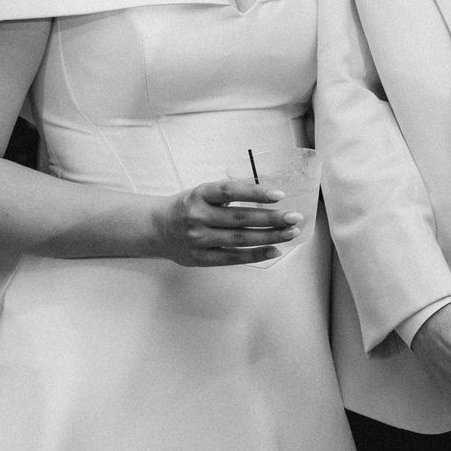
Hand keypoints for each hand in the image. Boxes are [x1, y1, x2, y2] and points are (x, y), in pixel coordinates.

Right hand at [152, 179, 300, 266]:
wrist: (156, 228)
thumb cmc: (187, 207)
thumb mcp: (203, 193)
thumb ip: (228, 194)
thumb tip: (268, 195)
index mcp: (200, 194)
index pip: (230, 191)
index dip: (256, 192)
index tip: (279, 195)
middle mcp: (198, 216)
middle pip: (240, 218)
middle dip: (272, 218)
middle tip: (295, 217)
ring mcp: (198, 239)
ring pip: (240, 239)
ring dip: (269, 236)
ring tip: (290, 233)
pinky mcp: (200, 258)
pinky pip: (233, 258)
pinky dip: (256, 254)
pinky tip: (274, 250)